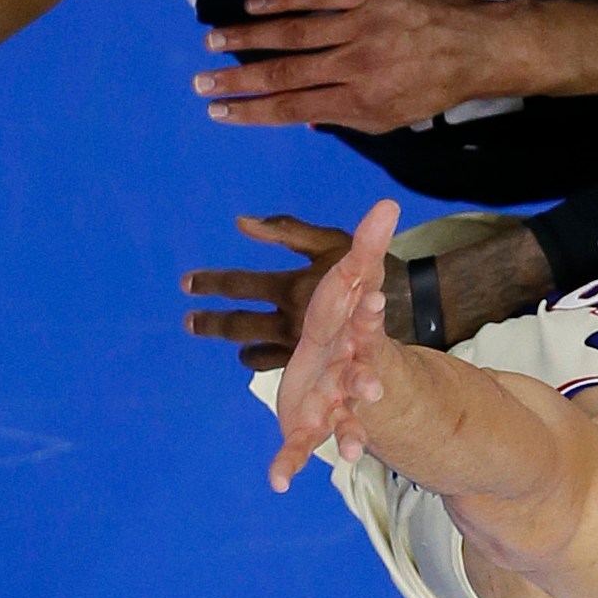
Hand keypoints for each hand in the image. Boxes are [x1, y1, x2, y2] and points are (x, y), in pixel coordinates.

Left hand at [184, 214, 405, 370]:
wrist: (410, 314)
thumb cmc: (368, 275)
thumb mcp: (332, 244)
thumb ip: (286, 232)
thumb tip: (240, 221)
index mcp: (294, 289)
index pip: (240, 284)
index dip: (210, 282)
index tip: (186, 282)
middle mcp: (293, 324)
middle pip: (238, 325)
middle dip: (210, 322)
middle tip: (188, 320)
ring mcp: (301, 353)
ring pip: (255, 354)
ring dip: (239, 346)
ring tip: (229, 343)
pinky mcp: (313, 376)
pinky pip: (278, 372)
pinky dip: (263, 369)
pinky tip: (256, 363)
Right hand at [192, 0, 519, 133]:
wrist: (480, 47)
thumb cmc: (437, 88)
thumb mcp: (395, 119)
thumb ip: (348, 117)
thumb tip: (305, 116)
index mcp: (359, 105)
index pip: (292, 108)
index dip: (250, 112)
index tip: (218, 112)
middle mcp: (354, 68)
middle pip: (283, 74)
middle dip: (237, 79)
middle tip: (200, 81)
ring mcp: (360, 30)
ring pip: (294, 34)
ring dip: (249, 38)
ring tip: (214, 41)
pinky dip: (284, 0)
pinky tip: (254, 5)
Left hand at [268, 199, 399, 491]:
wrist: (345, 367)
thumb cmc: (345, 319)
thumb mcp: (353, 278)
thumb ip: (367, 245)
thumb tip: (388, 203)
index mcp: (356, 335)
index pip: (367, 323)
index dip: (369, 315)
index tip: (373, 304)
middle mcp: (352, 371)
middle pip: (364, 378)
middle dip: (368, 382)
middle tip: (372, 387)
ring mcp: (336, 403)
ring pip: (347, 421)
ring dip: (349, 435)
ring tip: (349, 453)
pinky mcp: (313, 424)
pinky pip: (301, 446)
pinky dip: (287, 463)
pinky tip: (276, 482)